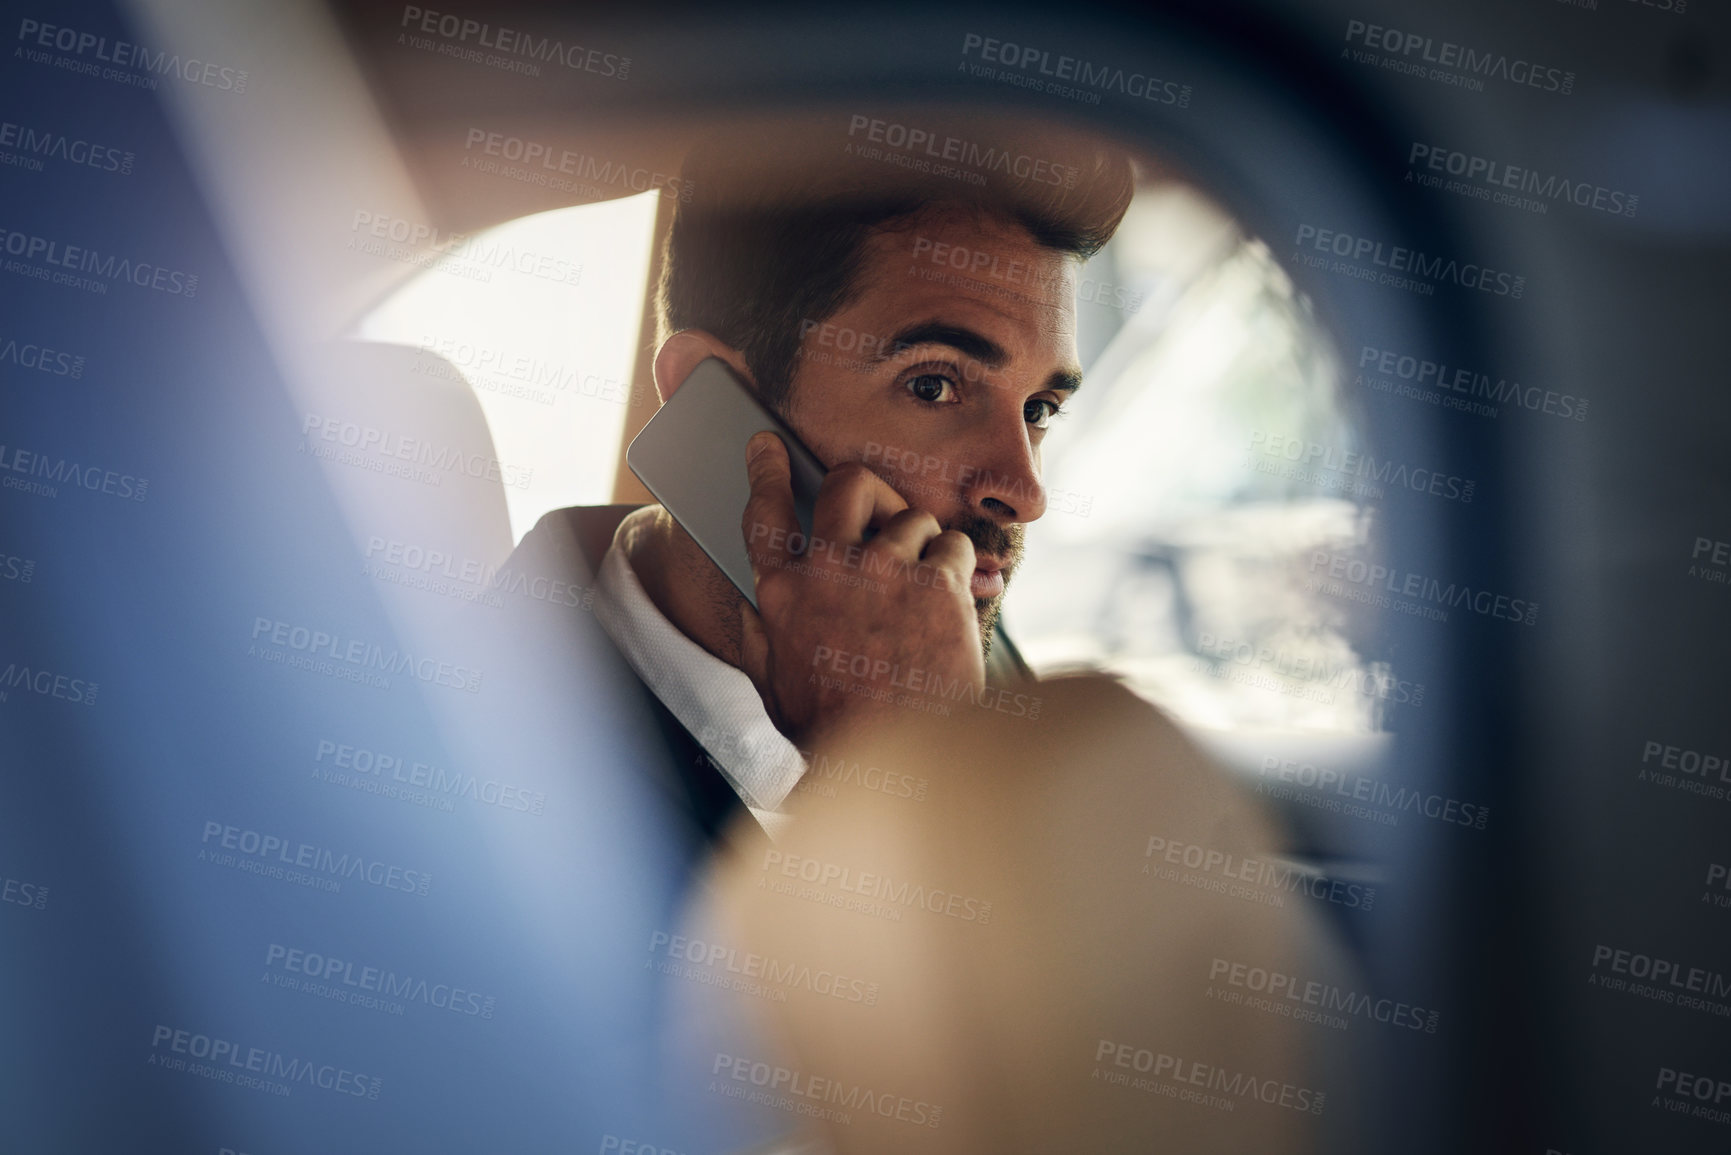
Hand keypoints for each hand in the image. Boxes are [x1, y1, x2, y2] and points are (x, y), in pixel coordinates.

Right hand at [738, 432, 986, 750]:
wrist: (899, 766)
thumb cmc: (837, 729)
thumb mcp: (776, 681)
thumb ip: (762, 633)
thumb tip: (755, 602)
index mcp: (782, 595)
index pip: (765, 512)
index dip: (767, 470)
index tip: (769, 445)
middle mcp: (828, 571)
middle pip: (850, 484)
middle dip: (872, 490)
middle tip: (885, 516)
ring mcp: (884, 572)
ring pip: (914, 518)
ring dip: (925, 548)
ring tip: (926, 594)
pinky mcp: (936, 586)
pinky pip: (954, 546)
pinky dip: (960, 570)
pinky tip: (953, 605)